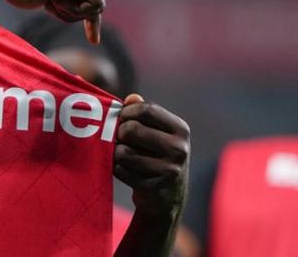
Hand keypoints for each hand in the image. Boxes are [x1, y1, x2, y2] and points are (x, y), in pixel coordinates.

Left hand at [114, 94, 189, 217]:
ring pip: (123, 152)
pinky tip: (125, 171)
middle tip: (120, 138)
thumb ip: (144, 113)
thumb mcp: (158, 133)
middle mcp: (179, 149)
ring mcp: (169, 170)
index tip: (122, 117)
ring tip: (122, 155)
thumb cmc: (157, 157)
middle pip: (132, 129)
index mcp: (181, 130)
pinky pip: (121, 171)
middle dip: (119, 133)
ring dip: (116, 153)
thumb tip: (131, 98)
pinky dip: (117, 169)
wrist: (167, 199)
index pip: (147, 110)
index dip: (128, 112)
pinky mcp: (154, 187)